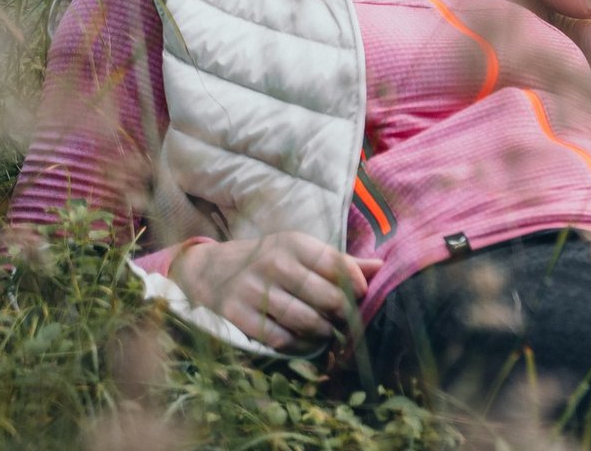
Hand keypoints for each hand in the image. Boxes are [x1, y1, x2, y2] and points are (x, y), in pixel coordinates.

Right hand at [167, 231, 382, 352]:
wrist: (209, 270)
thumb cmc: (267, 260)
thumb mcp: (300, 251)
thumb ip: (339, 261)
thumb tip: (382, 266)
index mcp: (294, 243)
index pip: (337, 265)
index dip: (356, 285)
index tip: (361, 297)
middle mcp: (275, 263)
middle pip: (325, 297)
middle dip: (343, 314)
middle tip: (347, 322)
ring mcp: (254, 289)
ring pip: (304, 320)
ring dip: (323, 332)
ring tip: (329, 333)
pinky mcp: (236, 313)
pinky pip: (278, 338)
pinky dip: (297, 346)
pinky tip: (304, 343)